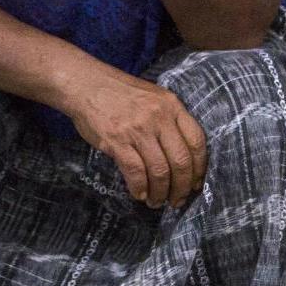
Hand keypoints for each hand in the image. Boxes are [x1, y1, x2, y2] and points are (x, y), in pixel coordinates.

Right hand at [61, 62, 207, 207]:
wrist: (85, 84)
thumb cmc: (120, 93)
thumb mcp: (153, 97)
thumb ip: (169, 120)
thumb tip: (182, 158)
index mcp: (172, 105)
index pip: (196, 141)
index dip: (199, 168)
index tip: (195, 183)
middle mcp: (159, 117)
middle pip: (181, 161)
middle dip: (182, 187)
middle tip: (177, 200)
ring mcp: (138, 129)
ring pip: (159, 171)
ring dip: (160, 193)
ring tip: (157, 201)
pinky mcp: (117, 141)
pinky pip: (136, 172)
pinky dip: (140, 188)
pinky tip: (139, 194)